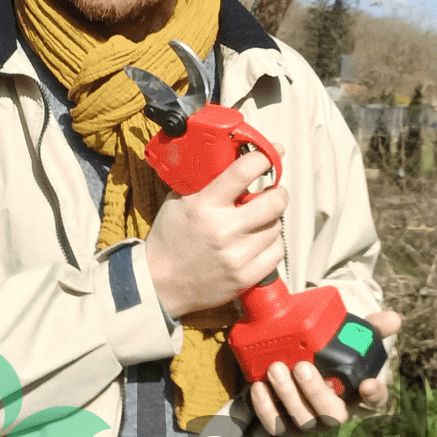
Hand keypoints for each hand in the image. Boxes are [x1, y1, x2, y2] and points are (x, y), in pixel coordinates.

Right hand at [146, 146, 287, 318]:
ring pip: (277, 227)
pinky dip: (271, 243)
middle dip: (278, 193)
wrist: (158, 284)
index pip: (243, 172)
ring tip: (258, 220)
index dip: (264, 157)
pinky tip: (258, 241)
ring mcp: (236, 256)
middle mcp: (223, 230)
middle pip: (274, 202)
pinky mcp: (244, 277)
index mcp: (204, 206)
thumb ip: (205, 183)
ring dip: (271, 220)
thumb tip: (234, 161)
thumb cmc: (170, 239)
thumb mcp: (179, 201)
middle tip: (273, 192)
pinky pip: (276, 252)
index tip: (273, 153)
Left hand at [250, 309, 400, 435]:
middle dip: (315, 392)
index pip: (374, 401)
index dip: (374, 396)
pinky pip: (275, 425)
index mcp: (355, 394)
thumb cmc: (327, 356)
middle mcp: (334, 413)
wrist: (293, 365)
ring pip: (301, 421)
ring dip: (287, 395)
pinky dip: (265, 408)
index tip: (369, 384)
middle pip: (331, 415)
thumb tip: (394, 318)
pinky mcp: (284, 426)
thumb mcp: (348, 340)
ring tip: (275, 368)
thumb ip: (370, 329)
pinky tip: (259, 387)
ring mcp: (309, 423)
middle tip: (301, 366)